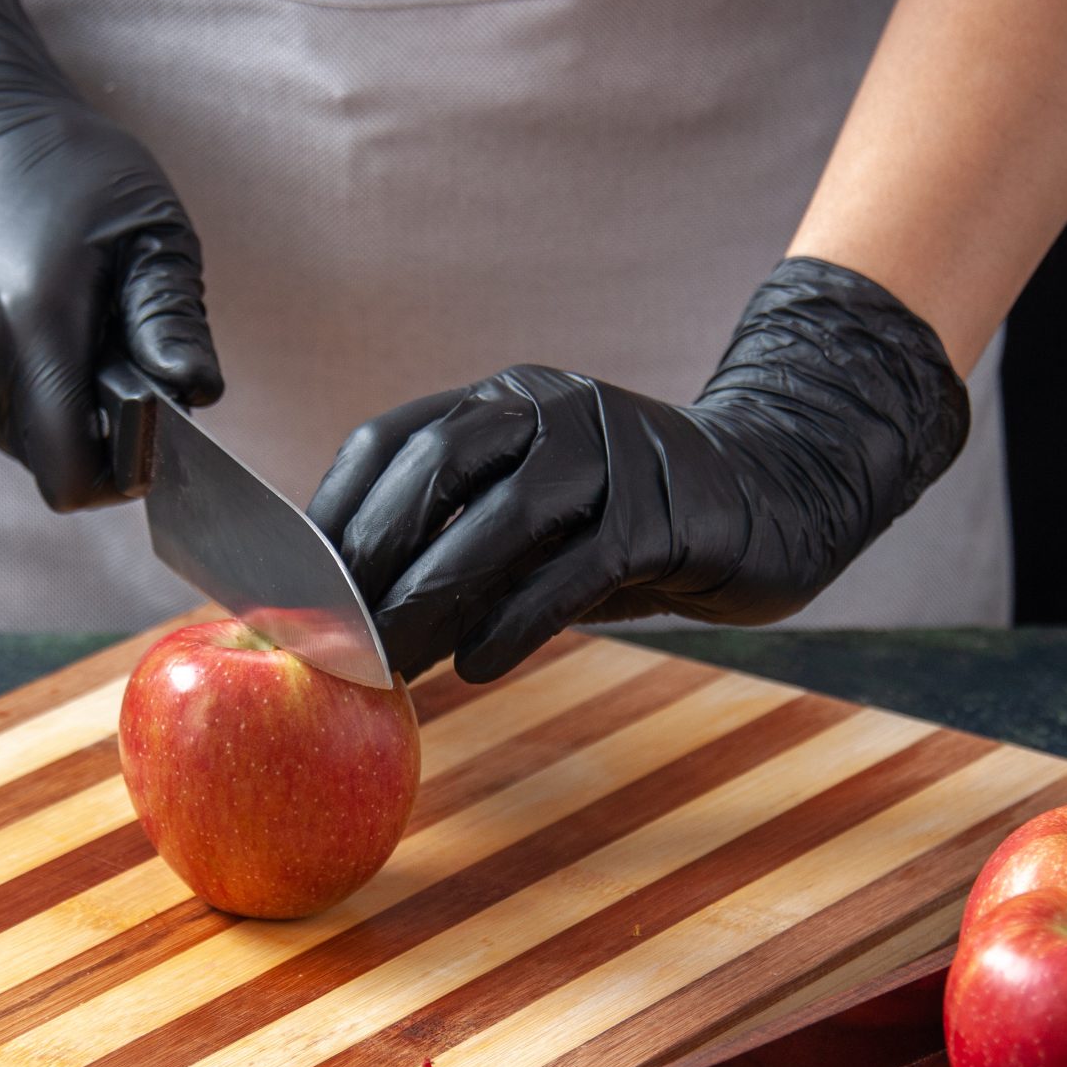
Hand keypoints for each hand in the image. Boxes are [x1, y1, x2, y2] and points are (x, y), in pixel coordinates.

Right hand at [0, 0, 219, 510]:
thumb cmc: (61, 166)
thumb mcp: (146, 227)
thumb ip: (171, 318)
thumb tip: (194, 391)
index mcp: (32, 325)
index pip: (73, 475)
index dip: (121, 469)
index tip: (143, 424)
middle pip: (49, 462)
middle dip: (89, 426)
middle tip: (103, 349)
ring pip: (16, 444)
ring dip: (50, 408)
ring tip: (57, 327)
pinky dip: (11, 394)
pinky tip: (15, 327)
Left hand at [309, 259, 970, 681]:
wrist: (776, 500)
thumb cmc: (630, 530)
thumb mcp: (534, 531)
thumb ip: (458, 551)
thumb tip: (351, 620)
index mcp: (502, 401)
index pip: (391, 441)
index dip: (332, 512)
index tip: (289, 587)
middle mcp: (550, 407)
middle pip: (436, 467)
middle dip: (370, 556)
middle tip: (329, 634)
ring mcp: (614, 449)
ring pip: (505, 513)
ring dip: (435, 593)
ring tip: (391, 663)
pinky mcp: (668, 509)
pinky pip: (581, 565)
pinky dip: (521, 618)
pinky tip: (479, 665)